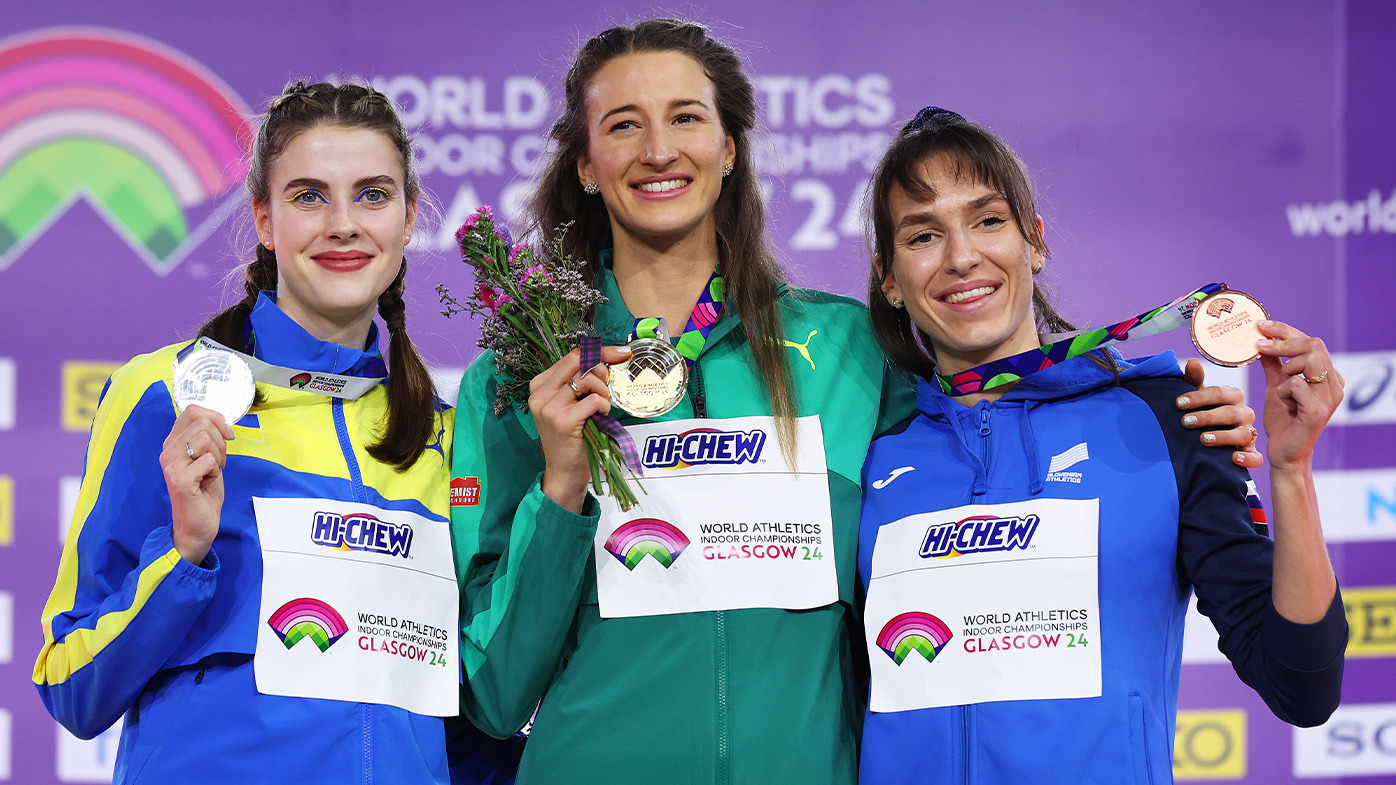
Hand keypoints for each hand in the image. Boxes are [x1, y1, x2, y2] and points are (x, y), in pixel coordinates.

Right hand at [160, 404, 233, 564]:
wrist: (197, 525)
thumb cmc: (204, 491)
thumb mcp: (208, 458)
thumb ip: (208, 437)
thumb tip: (221, 421)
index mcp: (173, 442)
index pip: (192, 411)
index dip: (216, 417)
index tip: (227, 435)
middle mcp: (167, 451)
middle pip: (203, 423)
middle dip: (220, 441)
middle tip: (217, 462)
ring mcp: (171, 465)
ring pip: (206, 438)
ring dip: (218, 456)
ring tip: (210, 472)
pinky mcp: (180, 479)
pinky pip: (209, 460)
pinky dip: (216, 471)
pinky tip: (207, 482)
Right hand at [532, 345, 631, 513]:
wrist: (562, 472)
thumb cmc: (571, 438)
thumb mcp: (569, 405)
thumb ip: (578, 383)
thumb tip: (605, 360)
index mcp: (539, 385)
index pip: (570, 356)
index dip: (598, 351)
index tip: (620, 352)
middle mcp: (540, 393)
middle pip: (577, 360)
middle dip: (602, 365)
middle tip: (609, 383)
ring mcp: (549, 407)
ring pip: (586, 379)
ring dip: (603, 391)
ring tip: (602, 405)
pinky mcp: (563, 421)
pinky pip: (593, 400)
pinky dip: (604, 405)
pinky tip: (601, 415)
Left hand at [1178, 358, 1262, 468]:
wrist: (1209, 440)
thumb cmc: (1204, 411)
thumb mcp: (1198, 397)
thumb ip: (1194, 381)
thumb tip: (1192, 362)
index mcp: (1233, 397)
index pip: (1220, 393)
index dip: (1199, 397)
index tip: (1179, 403)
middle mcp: (1244, 414)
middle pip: (1230, 413)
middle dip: (1207, 417)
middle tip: (1186, 422)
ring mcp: (1249, 434)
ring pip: (1243, 434)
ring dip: (1223, 437)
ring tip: (1203, 439)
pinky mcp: (1251, 453)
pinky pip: (1256, 457)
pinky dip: (1247, 458)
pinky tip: (1233, 458)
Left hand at [1256, 320, 1342, 471]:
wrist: (1284, 452)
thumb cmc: (1283, 421)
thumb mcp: (1276, 387)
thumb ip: (1274, 365)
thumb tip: (1263, 341)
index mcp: (1327, 377)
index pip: (1311, 342)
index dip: (1285, 330)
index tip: (1260, 326)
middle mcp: (1334, 385)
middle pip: (1314, 345)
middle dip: (1282, 343)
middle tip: (1258, 347)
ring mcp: (1329, 398)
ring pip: (1309, 360)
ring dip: (1286, 369)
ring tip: (1279, 387)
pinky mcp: (1318, 411)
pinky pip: (1297, 384)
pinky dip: (1283, 389)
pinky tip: (1283, 402)